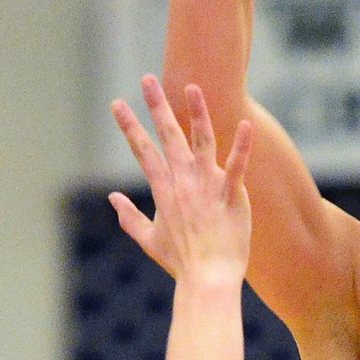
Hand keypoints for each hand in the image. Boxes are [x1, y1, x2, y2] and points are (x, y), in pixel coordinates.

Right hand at [109, 76, 252, 285]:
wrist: (207, 280)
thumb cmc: (181, 262)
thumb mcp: (149, 240)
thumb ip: (128, 218)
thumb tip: (112, 199)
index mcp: (162, 191)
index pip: (142, 151)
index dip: (129, 126)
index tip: (117, 104)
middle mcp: (182, 184)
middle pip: (167, 137)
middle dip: (156, 106)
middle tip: (146, 79)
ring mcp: (206, 188)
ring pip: (201, 143)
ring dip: (197, 113)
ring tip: (192, 86)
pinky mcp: (231, 197)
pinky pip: (236, 167)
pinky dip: (241, 146)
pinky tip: (246, 124)